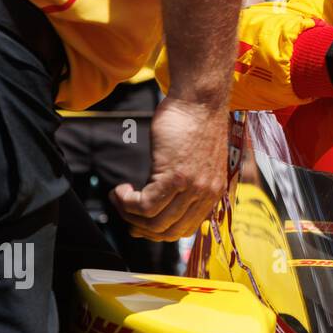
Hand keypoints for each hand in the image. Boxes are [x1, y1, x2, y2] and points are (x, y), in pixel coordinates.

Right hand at [111, 96, 229, 241]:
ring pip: (155, 221)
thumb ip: (180, 187)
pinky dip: (126, 202)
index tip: (139, 221)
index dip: (157, 231)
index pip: (184, 230)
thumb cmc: (192, 125)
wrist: (200, 100)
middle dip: (140, 227)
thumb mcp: (193, 162)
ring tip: (120, 197)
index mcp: (212, 193)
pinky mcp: (177, 176)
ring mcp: (193, 187)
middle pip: (168, 232)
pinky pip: (145, 205)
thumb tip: (151, 211)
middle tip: (125, 210)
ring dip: (128, 214)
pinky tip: (121, 189)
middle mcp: (206, 194)